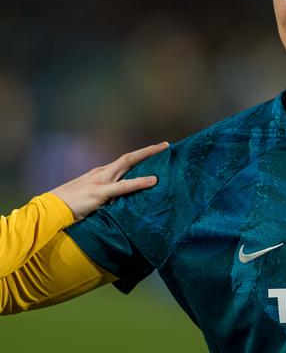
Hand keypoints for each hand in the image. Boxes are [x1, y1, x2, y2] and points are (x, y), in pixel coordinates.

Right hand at [50, 142, 168, 220]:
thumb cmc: (68, 207)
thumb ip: (106, 199)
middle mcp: (102, 173)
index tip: (154, 152)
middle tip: (166, 145)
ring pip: (128, 165)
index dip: (139, 157)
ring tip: (164, 153)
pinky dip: (139, 182)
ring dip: (147, 157)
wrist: (48, 210)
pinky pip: (123, 187)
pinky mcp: (99, 193)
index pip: (123, 163)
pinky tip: (153, 180)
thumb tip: (120, 204)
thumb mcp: (90, 199)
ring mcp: (101, 181)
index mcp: (100, 174)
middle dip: (148, 151)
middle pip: (129, 158)